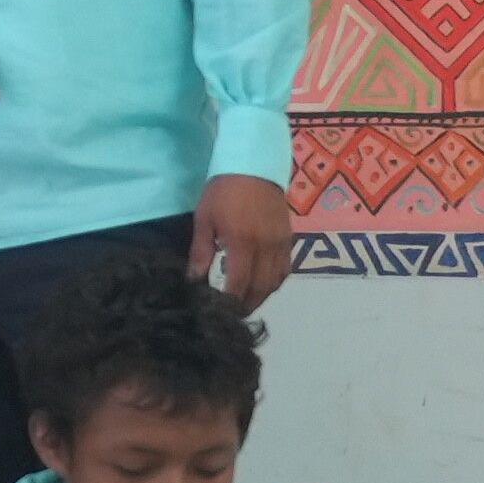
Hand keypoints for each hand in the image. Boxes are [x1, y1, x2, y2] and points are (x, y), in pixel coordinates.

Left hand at [191, 173, 294, 308]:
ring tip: (245, 303)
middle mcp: (266, 247)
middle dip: (246, 305)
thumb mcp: (204, 220)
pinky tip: (261, 285)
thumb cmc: (222, 191)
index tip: (219, 313)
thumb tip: (194, 280)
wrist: (254, 167)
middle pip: (260, 288)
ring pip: (276, 281)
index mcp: (243, 242)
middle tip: (231, 315)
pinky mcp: (289, 238)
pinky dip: (274, 282)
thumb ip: (201, 252)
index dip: (230, 302)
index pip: (238, 283)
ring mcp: (281, 243)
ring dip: (261, 296)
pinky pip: (285, 269)